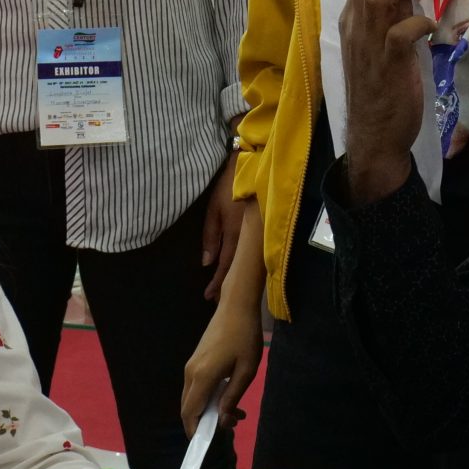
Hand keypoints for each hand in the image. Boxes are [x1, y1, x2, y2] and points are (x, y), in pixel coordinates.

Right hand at [179, 297, 264, 434]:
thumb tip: (222, 421)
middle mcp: (190, 373)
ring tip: (237, 413)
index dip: (196, 431)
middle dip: (205, 422)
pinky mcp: (196, 361)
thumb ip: (232, 397)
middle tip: (231, 425)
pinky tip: (230, 396)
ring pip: (193, 397)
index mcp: (202, 377)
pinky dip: (209, 397)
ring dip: (210, 409)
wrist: (236, 306)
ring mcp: (191, 366)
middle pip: (188, 407)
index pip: (190, 413)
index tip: (210, 442)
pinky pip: (197, 386)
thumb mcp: (246, 370)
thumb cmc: (245, 337)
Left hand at [200, 154, 245, 299]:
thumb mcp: (213, 210)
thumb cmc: (226, 187)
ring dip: (235, 276)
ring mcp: (257, 235)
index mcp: (235, 235)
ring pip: (245, 261)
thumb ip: (211, 237)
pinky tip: (240, 269)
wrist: (250, 167)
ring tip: (226, 290)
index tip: (209, 297)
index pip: (225, 265)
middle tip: (216, 301)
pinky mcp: (261, 230)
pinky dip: (243, 263)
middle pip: (237, 268)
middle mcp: (248, 239)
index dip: (216, 282)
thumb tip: (207, 263)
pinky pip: (251, 251)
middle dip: (226, 285)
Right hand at [338, 0, 433, 203]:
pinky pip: (400, 32)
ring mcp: (368, 46)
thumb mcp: (380, 46)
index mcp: (351, 21)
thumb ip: (389, 18)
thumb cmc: (380, 89)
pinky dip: (420, 23)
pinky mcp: (388, 65)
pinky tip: (432, 30)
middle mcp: (355, 28)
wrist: (375, 134)